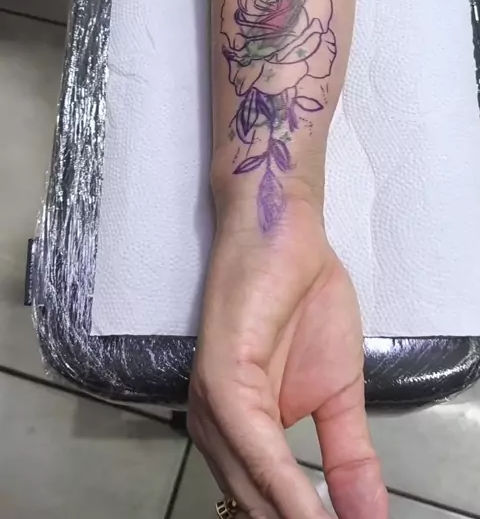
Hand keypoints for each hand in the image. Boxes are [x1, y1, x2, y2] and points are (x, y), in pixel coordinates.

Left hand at [188, 196, 387, 518]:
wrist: (287, 239)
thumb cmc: (304, 304)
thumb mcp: (339, 394)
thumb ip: (348, 456)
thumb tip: (369, 518)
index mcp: (239, 435)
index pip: (268, 506)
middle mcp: (216, 430)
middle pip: (258, 508)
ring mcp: (213, 405)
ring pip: (252, 489)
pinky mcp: (220, 379)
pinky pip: (252, 446)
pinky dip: (284, 485)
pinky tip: (313, 516)